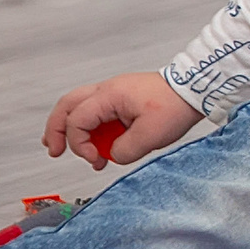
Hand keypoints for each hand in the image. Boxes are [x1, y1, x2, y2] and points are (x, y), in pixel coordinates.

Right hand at [43, 72, 198, 168]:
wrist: (195, 90)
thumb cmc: (176, 105)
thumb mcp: (150, 135)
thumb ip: (123, 150)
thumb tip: (111, 155)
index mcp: (110, 95)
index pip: (77, 120)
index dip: (80, 144)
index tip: (96, 159)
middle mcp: (107, 90)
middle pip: (67, 106)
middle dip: (56, 130)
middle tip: (54, 150)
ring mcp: (114, 92)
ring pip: (77, 105)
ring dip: (69, 126)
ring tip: (61, 146)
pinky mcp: (122, 98)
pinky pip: (95, 110)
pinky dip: (87, 125)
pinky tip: (89, 140)